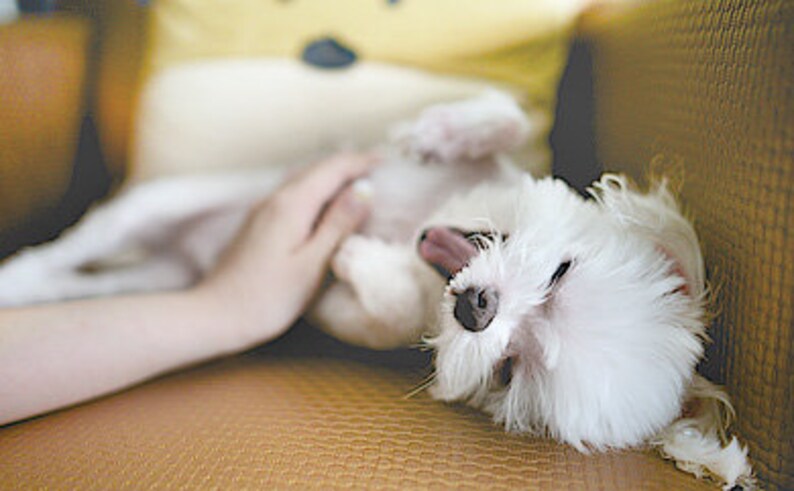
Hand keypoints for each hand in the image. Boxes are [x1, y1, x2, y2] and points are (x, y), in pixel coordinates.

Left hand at [195, 153, 374, 346]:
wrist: (215, 315)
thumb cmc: (267, 298)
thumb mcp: (312, 264)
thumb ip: (338, 224)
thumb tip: (364, 190)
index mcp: (292, 204)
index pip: (333, 168)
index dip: (362, 161)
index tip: (388, 162)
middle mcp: (275, 198)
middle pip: (317, 168)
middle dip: (349, 165)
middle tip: (380, 169)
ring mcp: (263, 209)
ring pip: (303, 179)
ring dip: (332, 176)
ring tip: (359, 183)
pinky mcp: (258, 223)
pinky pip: (293, 194)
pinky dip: (316, 191)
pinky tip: (326, 206)